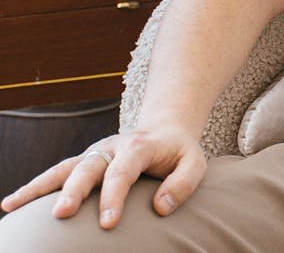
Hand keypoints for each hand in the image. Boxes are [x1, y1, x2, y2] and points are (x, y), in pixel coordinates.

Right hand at [0, 124, 205, 229]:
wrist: (166, 128)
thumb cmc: (180, 152)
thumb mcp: (195, 163)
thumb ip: (183, 183)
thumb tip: (160, 208)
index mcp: (138, 147)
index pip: (123, 172)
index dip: (114, 197)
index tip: (108, 224)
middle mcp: (111, 147)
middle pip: (88, 168)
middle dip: (73, 191)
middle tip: (60, 214)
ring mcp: (94, 153)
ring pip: (63, 168)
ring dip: (38, 187)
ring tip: (12, 205)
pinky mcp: (84, 161)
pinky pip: (56, 173)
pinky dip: (35, 187)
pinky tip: (13, 204)